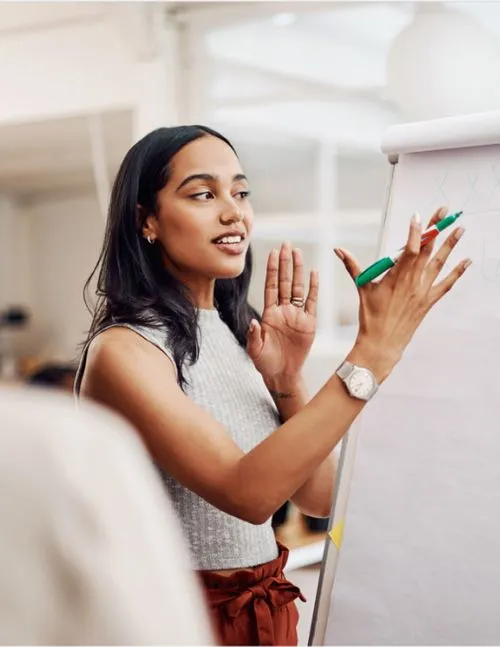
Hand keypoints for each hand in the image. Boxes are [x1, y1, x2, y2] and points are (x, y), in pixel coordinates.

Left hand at [247, 242, 318, 387]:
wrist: (282, 374)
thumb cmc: (265, 362)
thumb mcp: (255, 349)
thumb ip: (253, 335)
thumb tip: (253, 322)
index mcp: (269, 314)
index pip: (271, 286)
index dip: (272, 270)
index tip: (272, 253)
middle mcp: (283, 310)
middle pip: (285, 281)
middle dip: (285, 263)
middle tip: (286, 244)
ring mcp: (296, 315)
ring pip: (298, 287)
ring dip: (298, 270)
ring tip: (298, 252)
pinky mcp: (309, 323)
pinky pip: (312, 302)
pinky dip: (314, 287)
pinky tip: (314, 272)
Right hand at [335, 206, 470, 381]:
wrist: (382, 343)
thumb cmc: (370, 317)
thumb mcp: (361, 288)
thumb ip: (352, 266)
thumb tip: (338, 250)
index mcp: (395, 277)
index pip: (409, 249)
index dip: (415, 232)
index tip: (418, 216)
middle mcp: (412, 282)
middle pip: (427, 250)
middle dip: (436, 229)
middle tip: (444, 212)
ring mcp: (422, 291)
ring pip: (439, 263)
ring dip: (451, 245)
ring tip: (460, 229)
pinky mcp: (428, 301)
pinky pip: (446, 284)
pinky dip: (457, 273)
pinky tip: (467, 261)